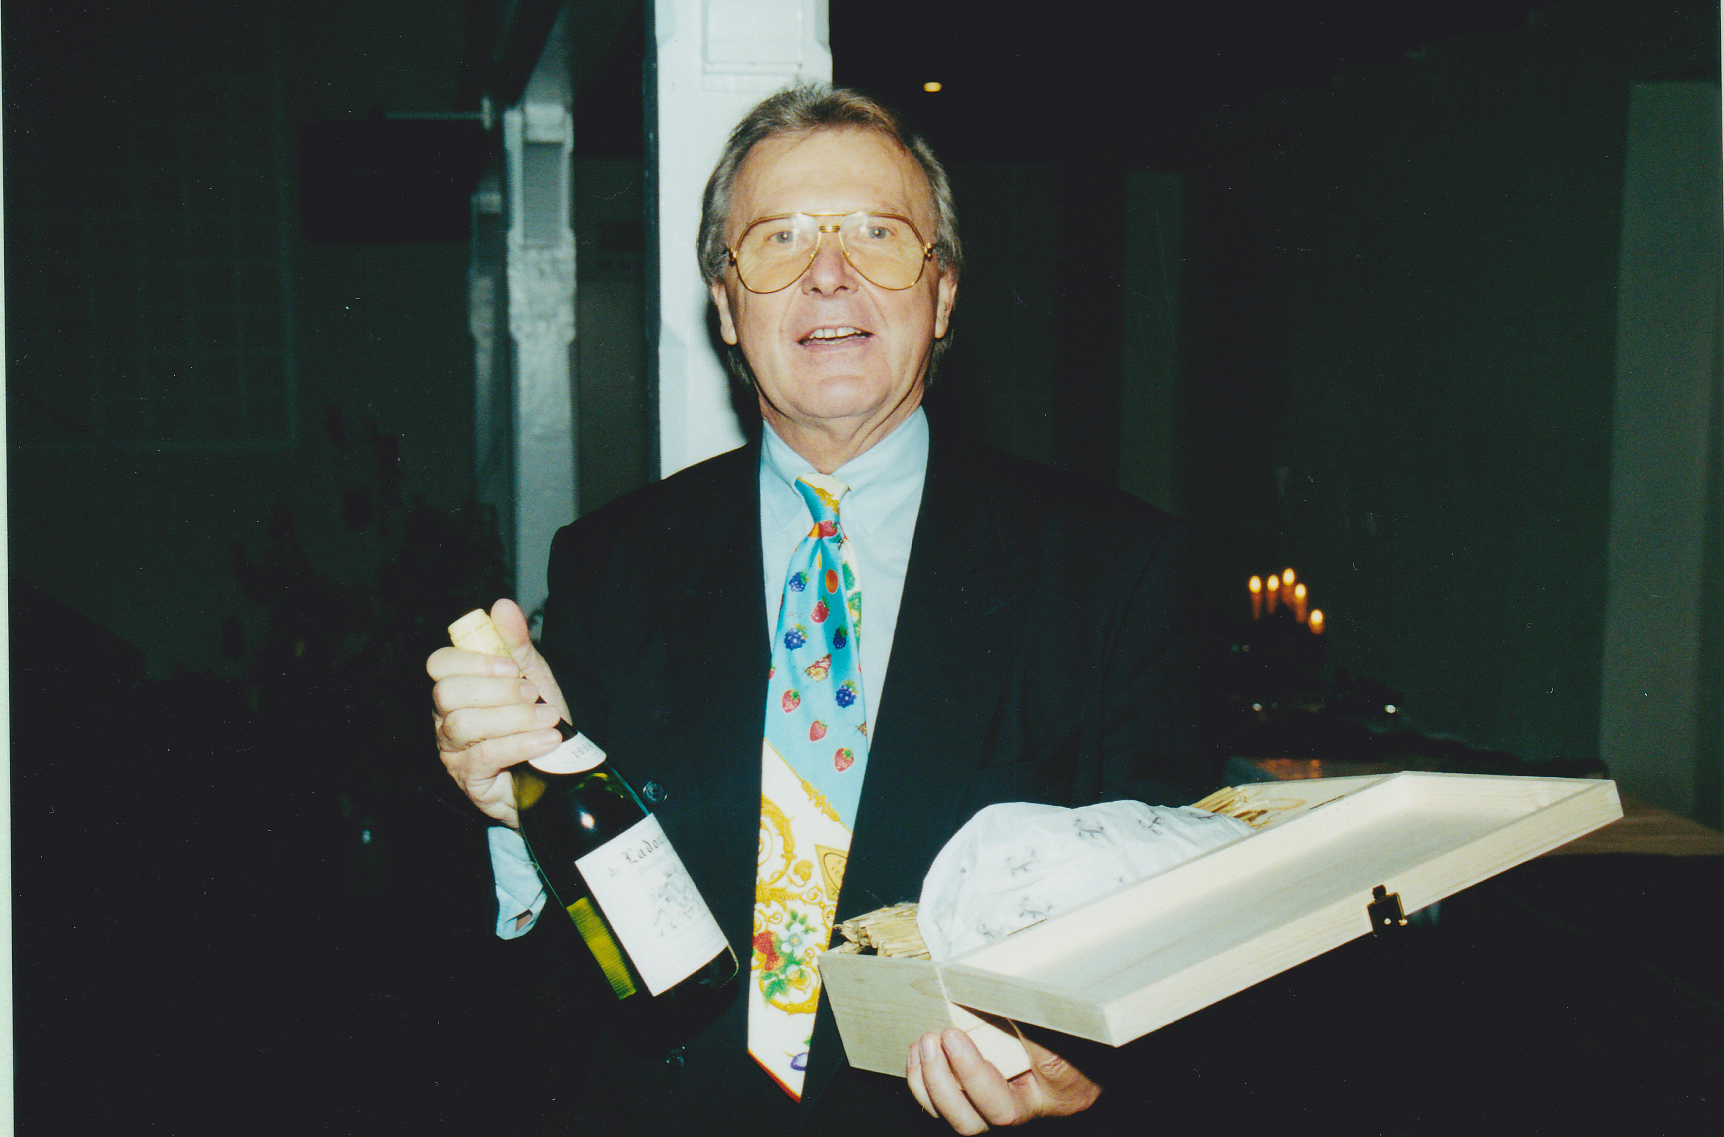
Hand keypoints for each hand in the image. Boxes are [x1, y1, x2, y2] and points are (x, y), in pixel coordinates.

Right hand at [427, 598, 571, 826]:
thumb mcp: (532, 676)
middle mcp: (445, 717)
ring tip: (549, 719)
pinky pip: (484, 756)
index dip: (474, 662)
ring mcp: (452, 749)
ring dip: (515, 718)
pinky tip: (547, 740)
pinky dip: (521, 744)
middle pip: (447, 693)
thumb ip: (516, 643)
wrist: (557, 768)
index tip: (512, 668)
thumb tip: (502, 605)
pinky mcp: (467, 778)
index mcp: (458, 686)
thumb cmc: (537, 719)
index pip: (439, 664)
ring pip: (465, 724)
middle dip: (496, 691)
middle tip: (533, 694)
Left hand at [906, 1028, 1100, 1132]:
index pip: (1002, 1107)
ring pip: (956, 1117)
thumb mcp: (1070, 1028)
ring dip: (928, 1083)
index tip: (953, 1035)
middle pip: (972, 1122)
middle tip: (932, 1040)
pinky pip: (945, 1105)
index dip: (972, 1075)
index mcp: (1047, 1101)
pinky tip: (916, 1052)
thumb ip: (1039, 1022)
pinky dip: (924, 1083)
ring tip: (922, 1044)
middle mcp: (1020, 1112)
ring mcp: (997, 1105)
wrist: (1088, 1042)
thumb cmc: (1084, 1035)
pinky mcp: (978, 1093)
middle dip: (943, 1083)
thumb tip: (1000, 1001)